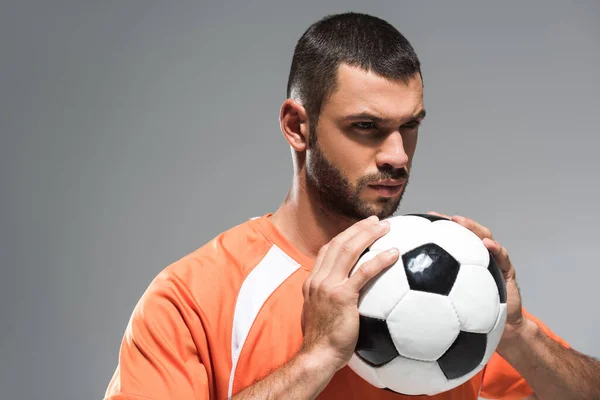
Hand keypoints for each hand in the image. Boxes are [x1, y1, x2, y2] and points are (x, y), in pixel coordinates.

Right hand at [299, 215, 399, 371]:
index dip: (344, 236)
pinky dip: (380, 260)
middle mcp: (318, 279)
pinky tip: (395, 253)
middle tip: (376, 221)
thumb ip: (330, 303)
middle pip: (338, 243)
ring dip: (368, 234)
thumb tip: (348, 303)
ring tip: (385, 227)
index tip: (359, 230)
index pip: (327, 251)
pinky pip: (364, 272)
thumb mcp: (319, 316)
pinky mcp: (342, 296)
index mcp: (312, 282)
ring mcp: (328, 285)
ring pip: (348, 250)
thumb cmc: (323, 344)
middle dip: (358, 228)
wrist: (318, 356)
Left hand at [428, 212, 524, 347]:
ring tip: (460, 222)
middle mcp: (476, 259)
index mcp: (462, 264)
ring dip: (472, 227)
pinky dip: (496, 249)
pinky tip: (487, 246)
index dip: (435, 229)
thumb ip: (429, 299)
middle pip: (464, 233)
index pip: (449, 241)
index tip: (418, 220)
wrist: (503, 329)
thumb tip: (401, 296)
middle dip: (450, 222)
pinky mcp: (507, 270)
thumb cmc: (473, 317)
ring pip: (483, 237)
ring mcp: (493, 261)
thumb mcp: (449, 307)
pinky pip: (502, 256)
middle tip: (435, 216)